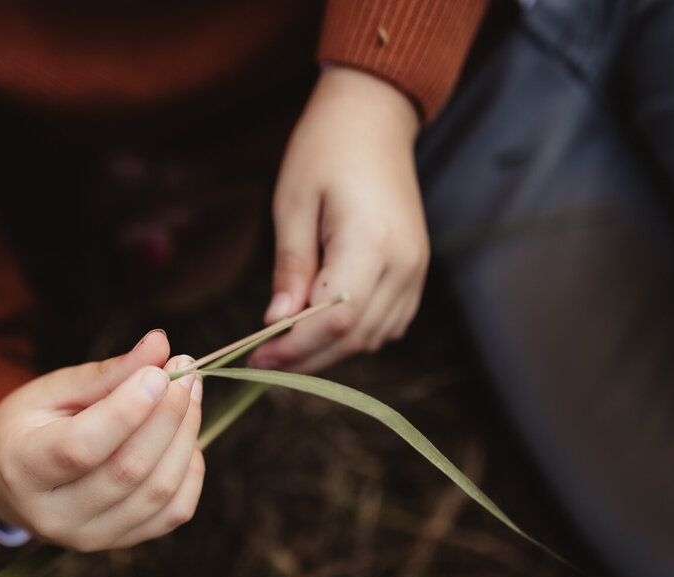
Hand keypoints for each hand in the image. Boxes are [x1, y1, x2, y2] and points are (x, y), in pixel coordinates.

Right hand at [0, 330, 204, 550]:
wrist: (7, 481)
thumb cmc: (28, 426)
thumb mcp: (51, 391)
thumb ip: (105, 374)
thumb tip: (160, 346)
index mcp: (21, 469)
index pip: (81, 447)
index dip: (127, 410)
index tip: (160, 371)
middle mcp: (54, 516)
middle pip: (129, 470)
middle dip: (168, 414)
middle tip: (184, 370)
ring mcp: (89, 538)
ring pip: (158, 491)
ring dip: (185, 436)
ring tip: (188, 393)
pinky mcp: (120, 543)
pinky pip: (174, 511)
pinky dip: (190, 469)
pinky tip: (183, 436)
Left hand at [249, 66, 428, 373]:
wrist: (374, 118)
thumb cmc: (324, 152)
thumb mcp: (292, 206)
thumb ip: (290, 269)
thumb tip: (275, 323)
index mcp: (371, 243)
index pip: (335, 320)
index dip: (295, 348)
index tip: (257, 357)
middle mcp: (404, 263)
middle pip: (355, 337)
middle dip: (307, 357)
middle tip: (262, 361)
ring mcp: (416, 269)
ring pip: (373, 337)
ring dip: (329, 351)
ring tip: (286, 347)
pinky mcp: (416, 270)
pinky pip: (388, 322)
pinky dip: (354, 335)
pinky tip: (320, 329)